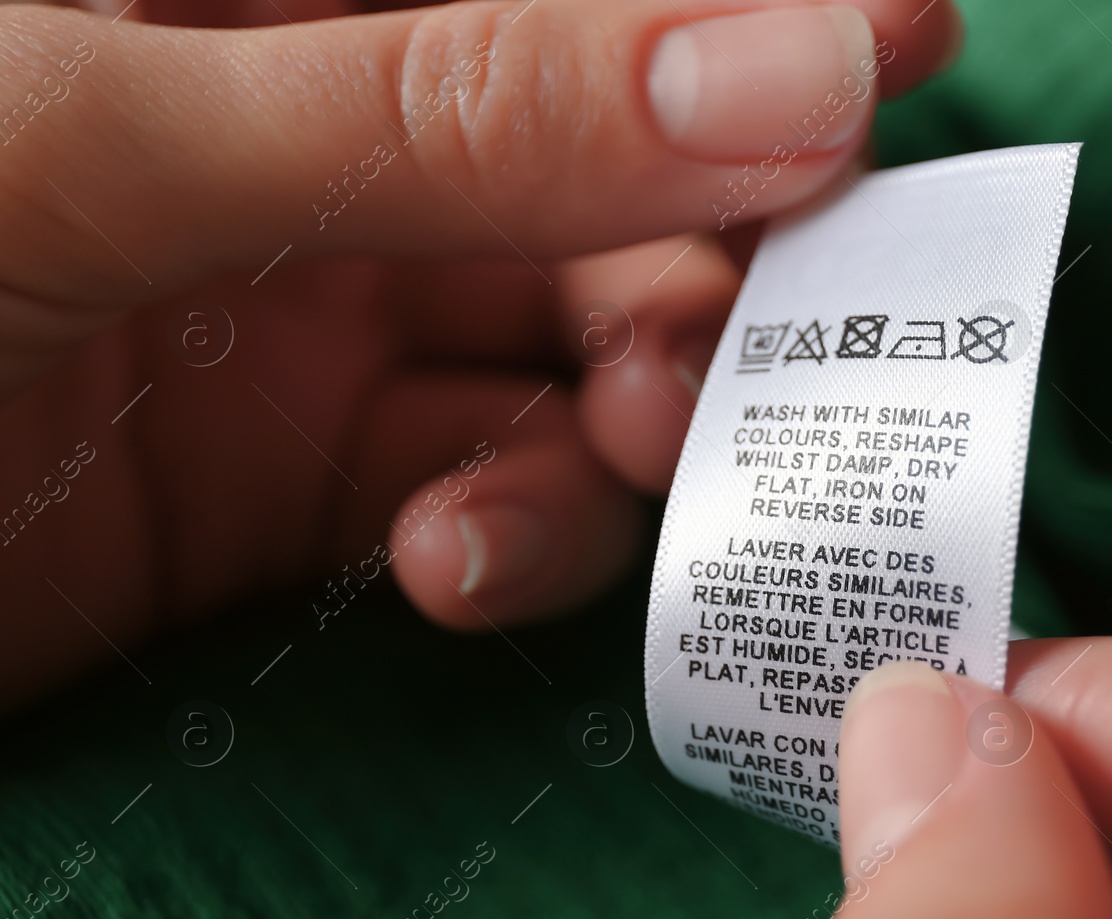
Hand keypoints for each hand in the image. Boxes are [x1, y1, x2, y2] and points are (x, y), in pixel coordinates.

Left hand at [0, 0, 959, 702]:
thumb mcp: (103, 137)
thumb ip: (453, 102)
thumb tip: (795, 69)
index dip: (736, 3)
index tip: (908, 39)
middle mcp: (314, 123)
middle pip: (606, 165)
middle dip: (711, 251)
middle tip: (768, 339)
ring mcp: (317, 305)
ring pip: (570, 344)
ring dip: (632, 414)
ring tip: (627, 458)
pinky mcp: (301, 480)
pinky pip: (484, 492)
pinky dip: (516, 536)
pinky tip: (459, 568)